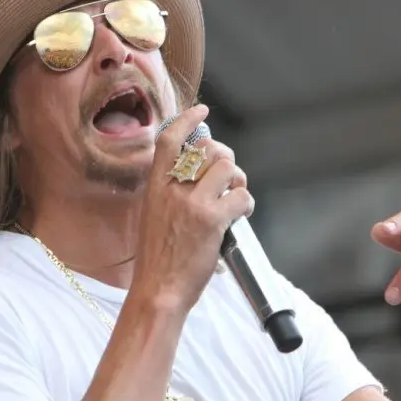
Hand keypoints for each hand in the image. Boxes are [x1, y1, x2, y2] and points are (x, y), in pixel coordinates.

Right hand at [131, 104, 253, 310]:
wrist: (157, 290)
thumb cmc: (157, 259)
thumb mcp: (153, 217)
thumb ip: (170, 194)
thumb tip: (200, 177)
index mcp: (155, 187)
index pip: (170, 140)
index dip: (188, 120)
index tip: (202, 110)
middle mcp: (172, 189)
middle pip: (208, 149)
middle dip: (225, 158)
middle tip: (229, 178)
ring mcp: (192, 203)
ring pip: (228, 167)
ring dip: (239, 180)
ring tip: (235, 198)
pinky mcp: (212, 221)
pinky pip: (241, 195)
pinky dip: (246, 204)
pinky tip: (240, 216)